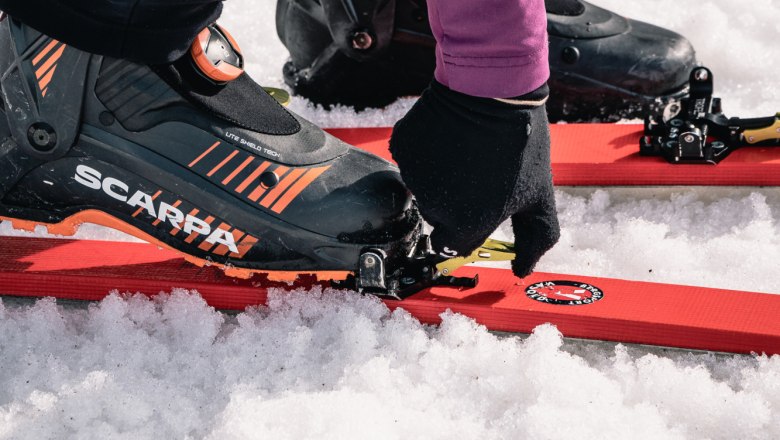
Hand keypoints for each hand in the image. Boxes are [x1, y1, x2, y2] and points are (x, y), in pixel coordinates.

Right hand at [390, 80, 559, 277]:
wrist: (493, 86)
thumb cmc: (520, 143)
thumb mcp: (539, 195)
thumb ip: (536, 239)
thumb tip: (522, 269)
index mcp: (466, 224)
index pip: (452, 246)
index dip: (467, 228)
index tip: (476, 209)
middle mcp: (433, 206)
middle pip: (437, 217)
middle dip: (456, 201)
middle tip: (480, 172)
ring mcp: (413, 176)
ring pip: (422, 189)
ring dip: (440, 176)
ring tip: (467, 151)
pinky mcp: (401, 148)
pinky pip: (410, 161)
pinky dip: (425, 153)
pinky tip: (448, 137)